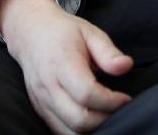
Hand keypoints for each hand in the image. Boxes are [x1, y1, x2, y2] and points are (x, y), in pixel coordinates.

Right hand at [0, 0, 132, 133]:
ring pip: (68, 132)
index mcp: (63, 63)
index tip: (125, 98)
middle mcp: (49, 87)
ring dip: (92, 129)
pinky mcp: (40, 111)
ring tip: (106, 114)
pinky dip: (78, 131)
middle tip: (119, 108)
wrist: (32, 34)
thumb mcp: (90, 32)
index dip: (110, 101)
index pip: (86, 93)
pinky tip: (91, 118)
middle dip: (104, 119)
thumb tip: (126, 66)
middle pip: (78, 119)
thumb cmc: (64, 32)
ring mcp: (42, 102)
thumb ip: (108, 52)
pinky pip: (60, 131)